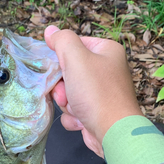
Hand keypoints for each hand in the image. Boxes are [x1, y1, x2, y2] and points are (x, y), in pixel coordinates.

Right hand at [44, 26, 141, 156]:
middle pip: (69, 71)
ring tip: (76, 109)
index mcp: (107, 51)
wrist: (113, 132)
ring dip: (67, 103)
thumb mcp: (76, 59)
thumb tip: (50, 30)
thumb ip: (62, 41)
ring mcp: (102, 94)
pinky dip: (74, 116)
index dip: (61, 57)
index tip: (57, 68)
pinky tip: (81, 121)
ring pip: (69, 93)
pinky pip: (75, 110)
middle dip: (63, 86)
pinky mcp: (96, 113)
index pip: (74, 45)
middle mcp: (106, 71)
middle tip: (66, 93)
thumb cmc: (96, 93)